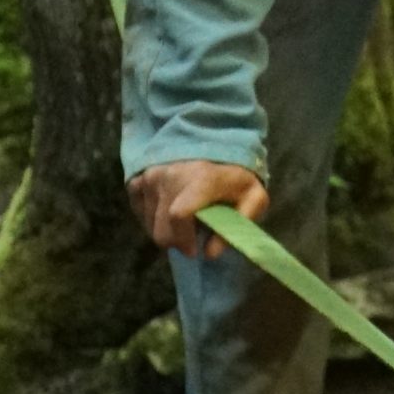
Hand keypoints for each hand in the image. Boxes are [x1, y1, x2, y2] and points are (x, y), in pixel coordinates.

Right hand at [127, 160, 269, 259]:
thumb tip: (210, 253)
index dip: (185, 240)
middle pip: (162, 229)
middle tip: (192, 236)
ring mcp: (151, 176)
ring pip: (150, 224)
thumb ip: (240, 223)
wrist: (214, 140)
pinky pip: (139, 211)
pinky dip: (153, 217)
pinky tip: (169, 209)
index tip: (195, 249)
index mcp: (201, 178)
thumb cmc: (235, 173)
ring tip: (185, 218)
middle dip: (177, 242)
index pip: (179, 215)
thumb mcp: (254, 196)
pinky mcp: (138, 178)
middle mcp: (170, 175)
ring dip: (166, 229)